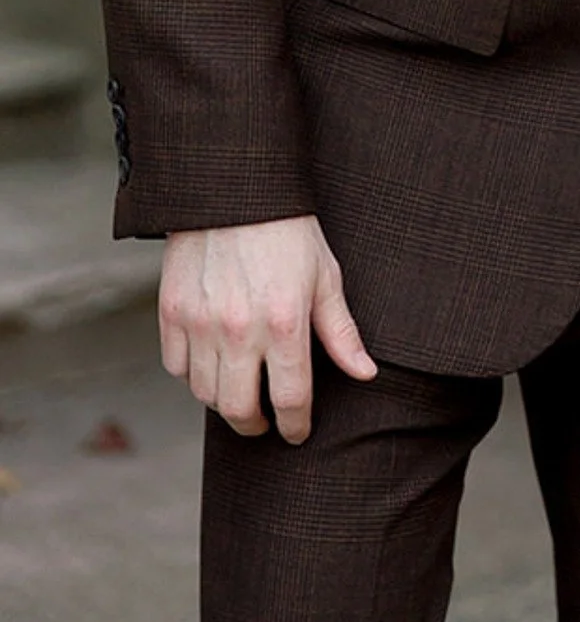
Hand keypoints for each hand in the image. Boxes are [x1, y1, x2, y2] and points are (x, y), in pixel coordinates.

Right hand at [159, 215, 376, 442]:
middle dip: (255, 425)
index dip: (296, 425)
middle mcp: (239, 330)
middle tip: (264, 422)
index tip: (298, 432)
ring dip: (223, 402)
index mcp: (284, 323)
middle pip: (240, 409)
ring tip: (239, 393)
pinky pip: (177, 367)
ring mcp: (200, 323)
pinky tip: (211, 365)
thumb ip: (341, 332)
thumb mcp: (325, 276)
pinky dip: (193, 375)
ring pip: (205, 394)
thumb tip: (365, 373)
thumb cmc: (289, 231)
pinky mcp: (171, 313)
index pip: (290, 399)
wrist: (234, 189)